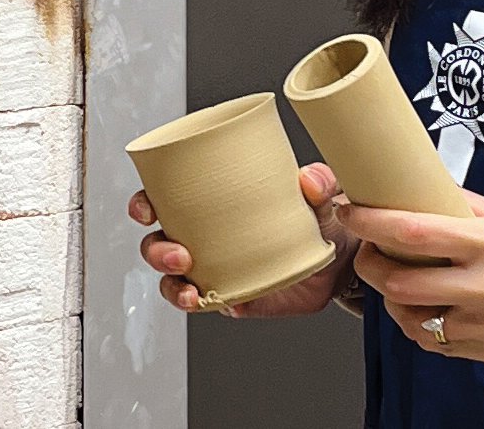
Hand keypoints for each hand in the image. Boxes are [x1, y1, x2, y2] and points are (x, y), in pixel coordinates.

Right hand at [130, 163, 356, 316]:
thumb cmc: (317, 217)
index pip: (164, 200)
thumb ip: (320, 183)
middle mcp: (205, 237)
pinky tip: (220, 302)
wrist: (339, 260)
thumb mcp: (321, 196)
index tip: (147, 209)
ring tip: (191, 290)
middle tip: (180, 255)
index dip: (144, 204)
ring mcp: (215, 269)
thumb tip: (309, 179)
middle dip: (157, 252)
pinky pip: (207, 304)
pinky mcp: (232, 297)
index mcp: (211, 204)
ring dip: (173, 286)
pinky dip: (205, 305)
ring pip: (173, 280)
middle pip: (158, 244)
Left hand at [341, 191, 483, 376]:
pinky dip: (422, 325)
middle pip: (397, 279)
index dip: (367, 220)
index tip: (347, 209)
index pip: (410, 229)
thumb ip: (469, 208)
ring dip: (392, 297)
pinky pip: (439, 343)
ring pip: (411, 317)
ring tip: (399, 278)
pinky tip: (430, 307)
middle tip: (367, 248)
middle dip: (369, 262)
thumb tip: (419, 188)